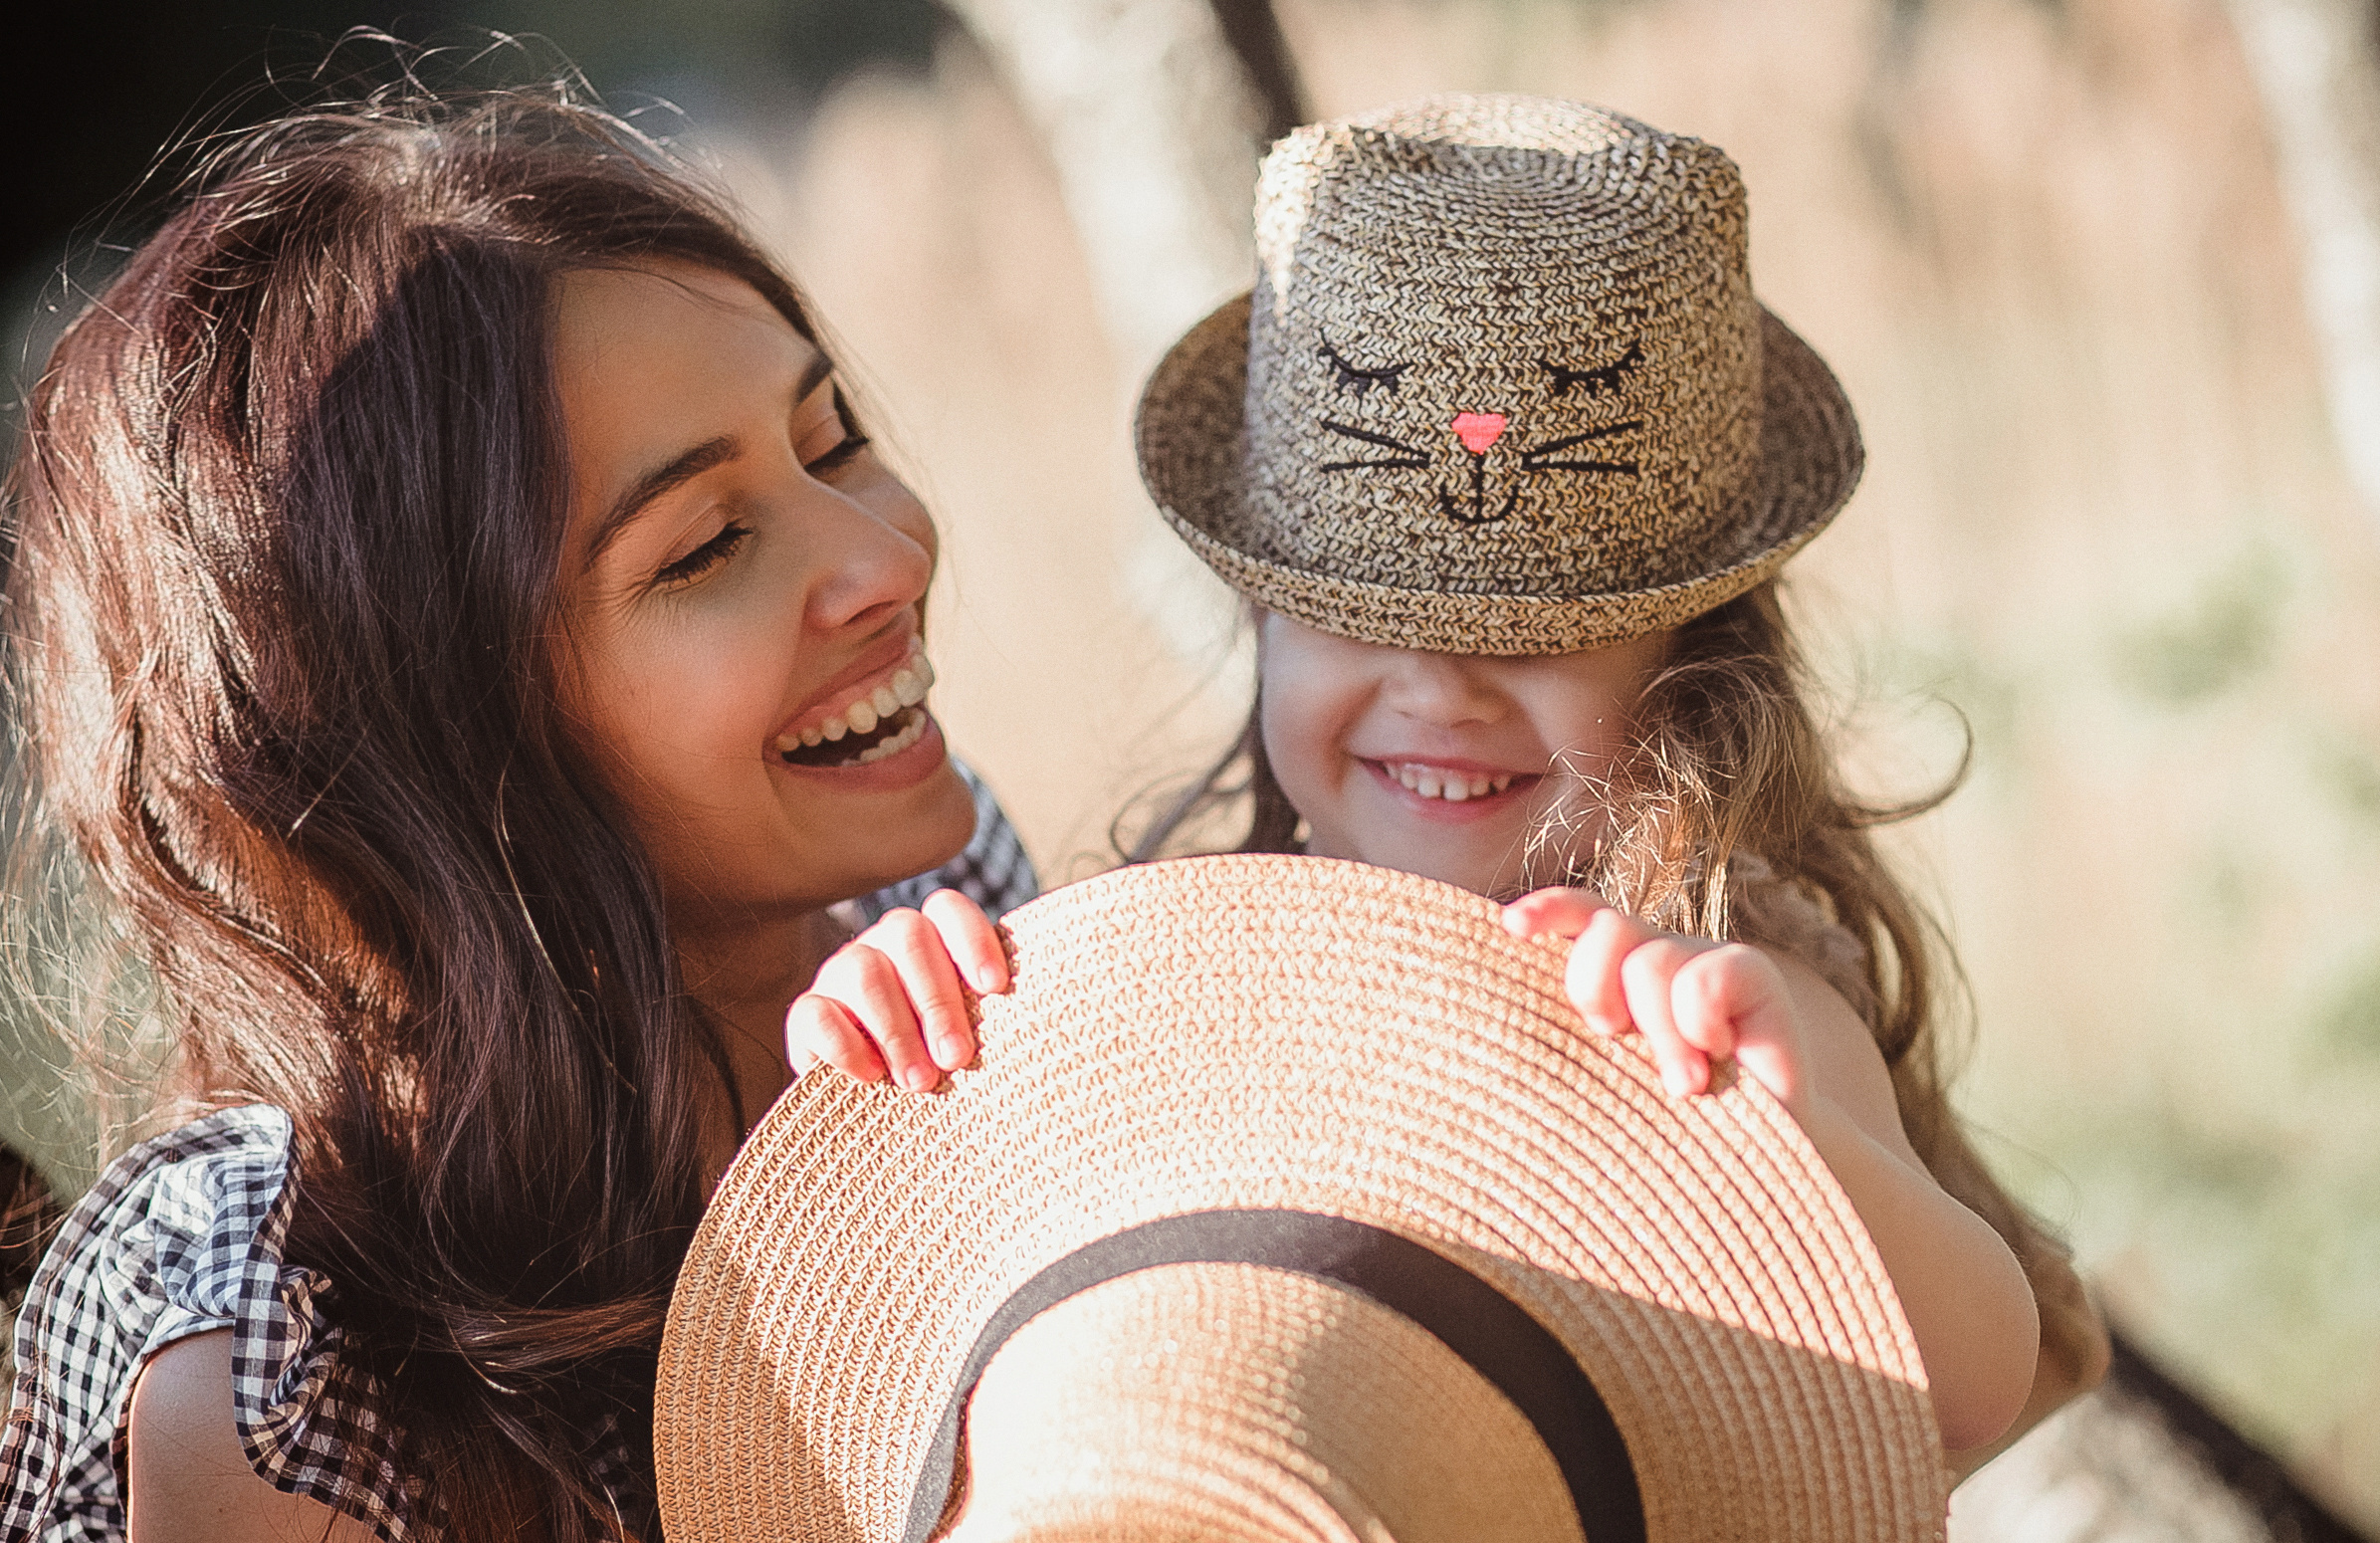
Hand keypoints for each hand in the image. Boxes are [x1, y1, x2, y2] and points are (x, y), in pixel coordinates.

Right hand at [787, 890, 1010, 1090]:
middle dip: (938, 1000)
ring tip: (921, 1081)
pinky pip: (816, 1014)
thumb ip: (993, 1017)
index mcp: (930, 941)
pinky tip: (871, 1077)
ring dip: (897, 1030)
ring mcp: (840, 974)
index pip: (947, 909)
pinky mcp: (806, 1014)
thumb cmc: (939, 1065)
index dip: (972, 939)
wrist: (874, 1108)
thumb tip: (1043, 1015)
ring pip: (864, 972)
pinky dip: (846, 1046)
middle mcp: (883, 946)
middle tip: (958, 1057)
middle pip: (909, 938)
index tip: (995, 987)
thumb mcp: (969, 1038)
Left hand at [1502, 887, 1809, 1116]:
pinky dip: (1699, 1022)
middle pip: (1607, 930)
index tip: (1511, 928)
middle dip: (1594, 986)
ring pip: (1651, 963)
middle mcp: (1656, 957)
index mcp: (1614, 974)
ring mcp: (1704, 962)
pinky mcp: (1753, 974)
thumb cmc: (1663, 1130)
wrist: (1753, 1164)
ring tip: (1683, 1088)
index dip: (1547, 910)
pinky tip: (1717, 1055)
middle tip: (1612, 1039)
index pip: (1578, 916)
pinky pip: (1704, 979)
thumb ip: (1566, 1040)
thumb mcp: (1601, 1082)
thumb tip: (1511, 998)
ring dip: (1660, 1035)